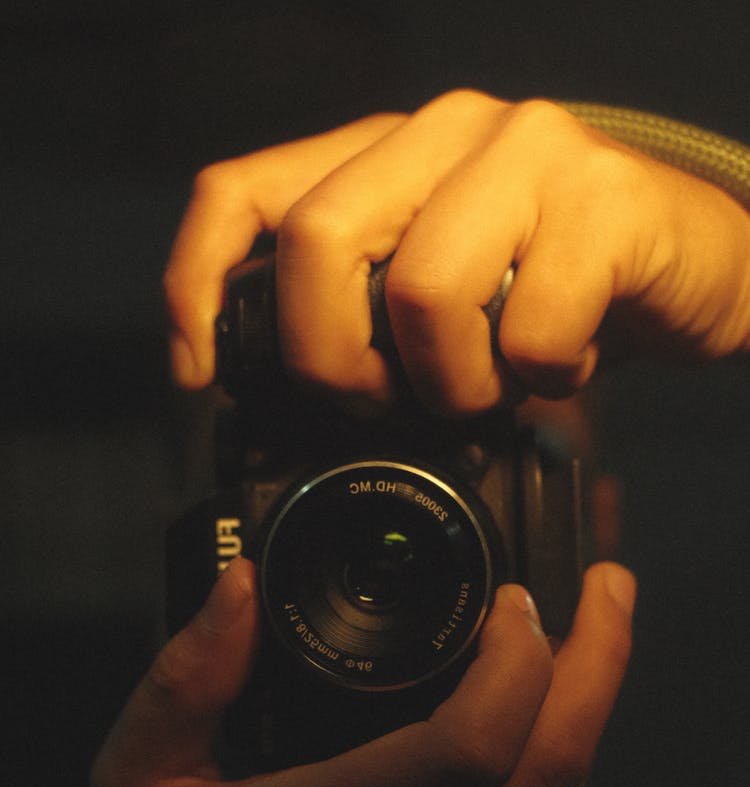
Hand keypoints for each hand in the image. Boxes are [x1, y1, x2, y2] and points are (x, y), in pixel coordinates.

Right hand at [91, 557, 634, 786]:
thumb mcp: (135, 778)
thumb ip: (184, 678)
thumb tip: (241, 587)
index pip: (465, 750)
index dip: (515, 660)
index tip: (513, 602)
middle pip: (546, 772)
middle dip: (597, 665)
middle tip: (605, 593)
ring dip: (583, 716)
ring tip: (576, 647)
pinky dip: (556, 777)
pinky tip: (542, 727)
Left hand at [164, 91, 749, 412]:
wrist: (691, 266)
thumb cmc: (555, 287)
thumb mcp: (441, 295)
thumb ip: (362, 313)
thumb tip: (278, 392)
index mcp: (383, 154)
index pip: (242, 192)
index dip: (197, 285)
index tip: (200, 375)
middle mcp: (445, 131)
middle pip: (317, 242)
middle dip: (336, 362)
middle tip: (386, 404)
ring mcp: (527, 153)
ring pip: (422, 291)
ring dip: (452, 384)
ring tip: (494, 387)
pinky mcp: (603, 200)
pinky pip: (528, 330)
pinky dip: (539, 381)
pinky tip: (562, 368)